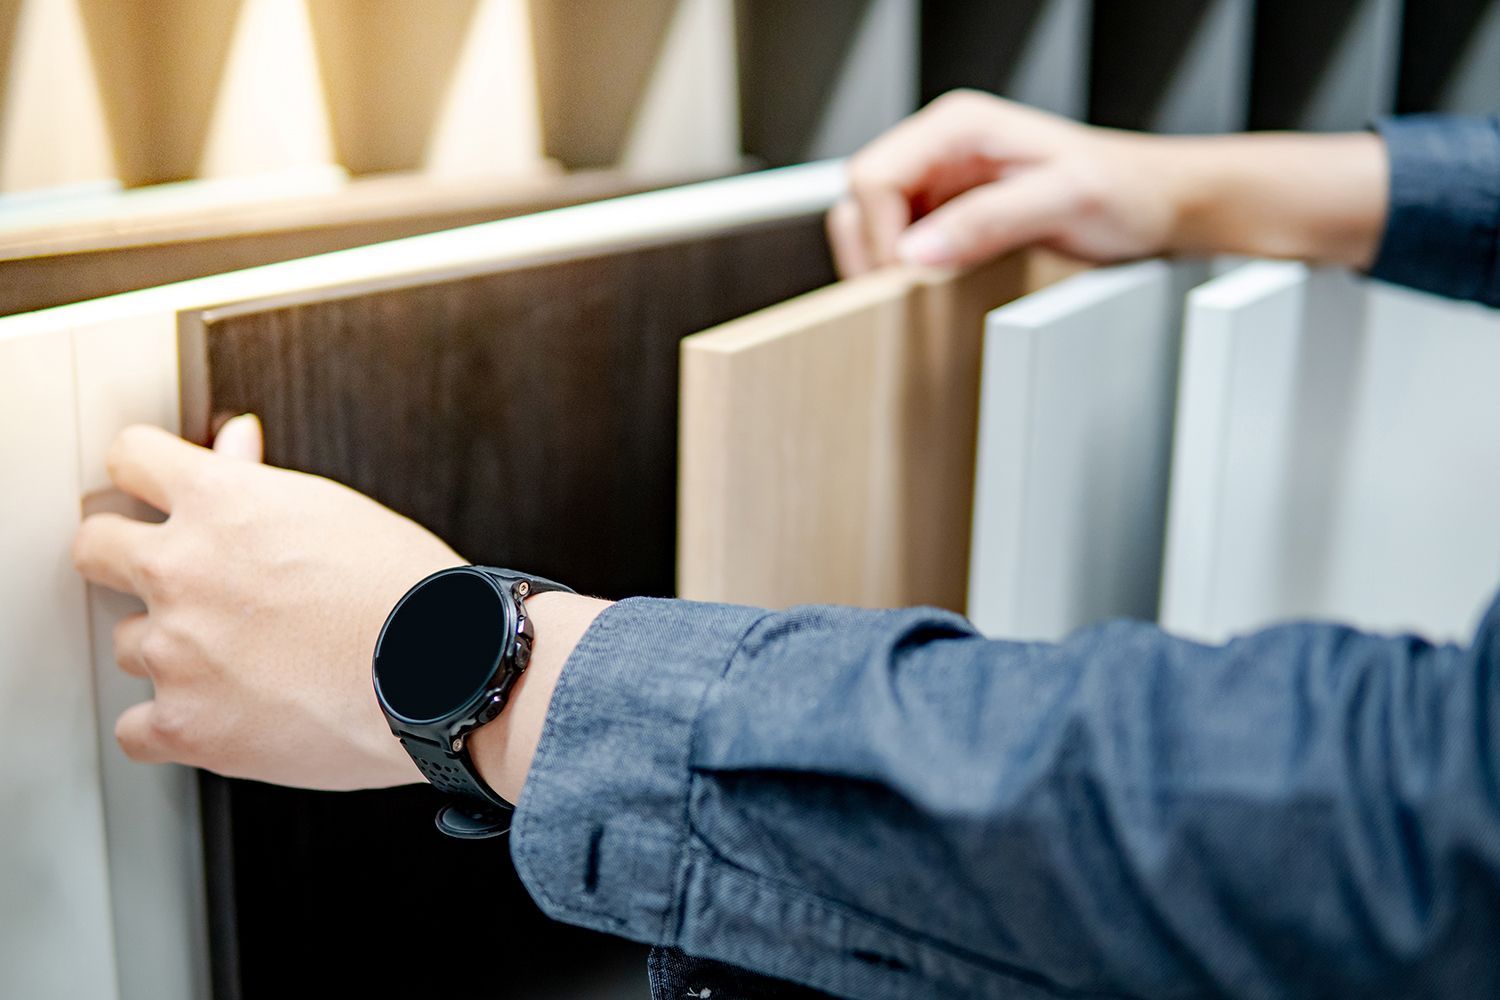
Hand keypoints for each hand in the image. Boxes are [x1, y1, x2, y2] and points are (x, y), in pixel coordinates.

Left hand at [72, 415, 463, 789]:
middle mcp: (183, 570)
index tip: (152, 496)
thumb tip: (231, 442)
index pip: (130, 461)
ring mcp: (177, 650)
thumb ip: (261, 480)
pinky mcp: (185, 725)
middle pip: (93, 548)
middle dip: (125, 559)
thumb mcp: (337, 511)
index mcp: (220, 504)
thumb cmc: (411, 594)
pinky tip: (221, 713)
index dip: (142, 478)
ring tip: (243, 660)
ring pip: (129, 643)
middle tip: (174, 580)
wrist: (445, 676)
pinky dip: (171, 725)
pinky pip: (136, 728)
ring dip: (171, 649)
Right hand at [827, 91, 1177, 275]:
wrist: (1158, 202)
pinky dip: (906, 271)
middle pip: (861, 200)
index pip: (873, 176)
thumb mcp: (1061, 201)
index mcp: (959, 125)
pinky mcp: (949, 212)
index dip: (881, 236)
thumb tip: (917, 252)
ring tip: (926, 290)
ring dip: (887, 263)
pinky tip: (939, 285)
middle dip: (875, 252)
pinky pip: (899, 241)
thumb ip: (986, 221)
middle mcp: (942, 146)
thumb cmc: (1124, 189)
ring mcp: (942, 179)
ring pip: (871, 223)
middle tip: (911, 292)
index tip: (909, 278)